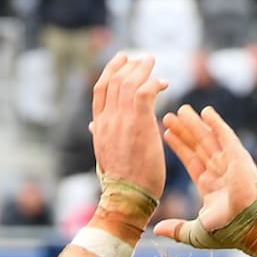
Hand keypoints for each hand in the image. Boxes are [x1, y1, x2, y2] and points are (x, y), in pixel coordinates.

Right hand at [90, 53, 169, 201]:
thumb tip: (93, 126)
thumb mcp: (104, 155)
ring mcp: (121, 121)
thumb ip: (101, 135)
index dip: (111, 70)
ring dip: (142, 69)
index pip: (100, 89)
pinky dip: (153, 83)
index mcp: (99, 126)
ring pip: (128, 82)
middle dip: (130, 65)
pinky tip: (163, 84)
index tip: (122, 60)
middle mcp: (107, 120)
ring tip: (153, 63)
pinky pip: (144, 92)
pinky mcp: (139, 124)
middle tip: (144, 58)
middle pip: (114, 80)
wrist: (126, 198)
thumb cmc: (121, 183)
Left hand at [157, 106, 256, 239]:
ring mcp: (230, 163)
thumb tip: (156, 229)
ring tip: (181, 110)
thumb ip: (177, 229)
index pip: (191, 161)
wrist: (250, 227)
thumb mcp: (195, 232)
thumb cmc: (228, 232)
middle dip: (184, 131)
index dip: (180, 147)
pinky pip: (225, 135)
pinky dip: (216, 123)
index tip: (167, 133)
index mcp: (210, 186)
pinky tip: (205, 111)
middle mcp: (219, 172)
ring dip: (195, 124)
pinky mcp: (239, 156)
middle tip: (169, 115)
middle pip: (197, 146)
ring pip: (208, 138)